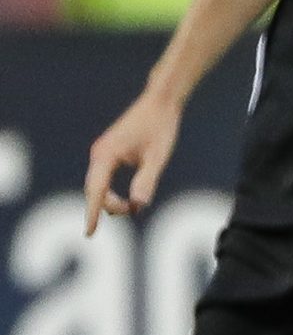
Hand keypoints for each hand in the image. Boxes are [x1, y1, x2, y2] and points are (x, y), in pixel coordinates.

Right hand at [84, 89, 181, 234]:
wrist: (160, 102)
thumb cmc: (161, 127)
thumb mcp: (158, 157)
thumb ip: (147, 181)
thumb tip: (137, 205)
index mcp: (106, 155)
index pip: (96, 191)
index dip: (93, 213)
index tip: (89, 233)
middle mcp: (99, 154)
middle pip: (95, 190)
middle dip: (110, 206)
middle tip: (132, 212)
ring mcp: (102, 153)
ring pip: (99, 185)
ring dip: (111, 200)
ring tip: (131, 207)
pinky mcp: (108, 152)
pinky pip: (104, 178)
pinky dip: (111, 191)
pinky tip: (125, 200)